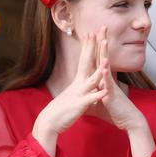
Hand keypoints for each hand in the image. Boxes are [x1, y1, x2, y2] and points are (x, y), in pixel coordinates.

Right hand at [33, 32, 106, 155]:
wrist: (49, 123)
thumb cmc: (61, 110)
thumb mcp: (74, 96)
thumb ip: (83, 89)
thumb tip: (88, 84)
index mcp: (78, 81)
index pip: (84, 60)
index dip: (87, 47)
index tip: (90, 33)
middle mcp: (78, 84)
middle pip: (86, 63)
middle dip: (90, 48)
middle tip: (94, 33)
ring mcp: (79, 94)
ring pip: (91, 80)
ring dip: (99, 71)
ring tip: (106, 60)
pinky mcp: (80, 105)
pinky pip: (90, 100)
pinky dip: (97, 95)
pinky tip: (105, 92)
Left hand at [96, 27, 144, 131]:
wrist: (129, 121)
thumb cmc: (117, 111)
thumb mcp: (103, 99)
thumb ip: (97, 91)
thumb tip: (91, 87)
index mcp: (104, 79)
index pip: (98, 59)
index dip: (95, 47)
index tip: (93, 33)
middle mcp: (108, 79)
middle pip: (104, 57)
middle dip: (102, 42)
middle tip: (102, 26)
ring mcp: (111, 85)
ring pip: (107, 66)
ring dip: (105, 53)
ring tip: (104, 40)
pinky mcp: (112, 94)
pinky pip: (109, 83)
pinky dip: (106, 74)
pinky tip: (104, 65)